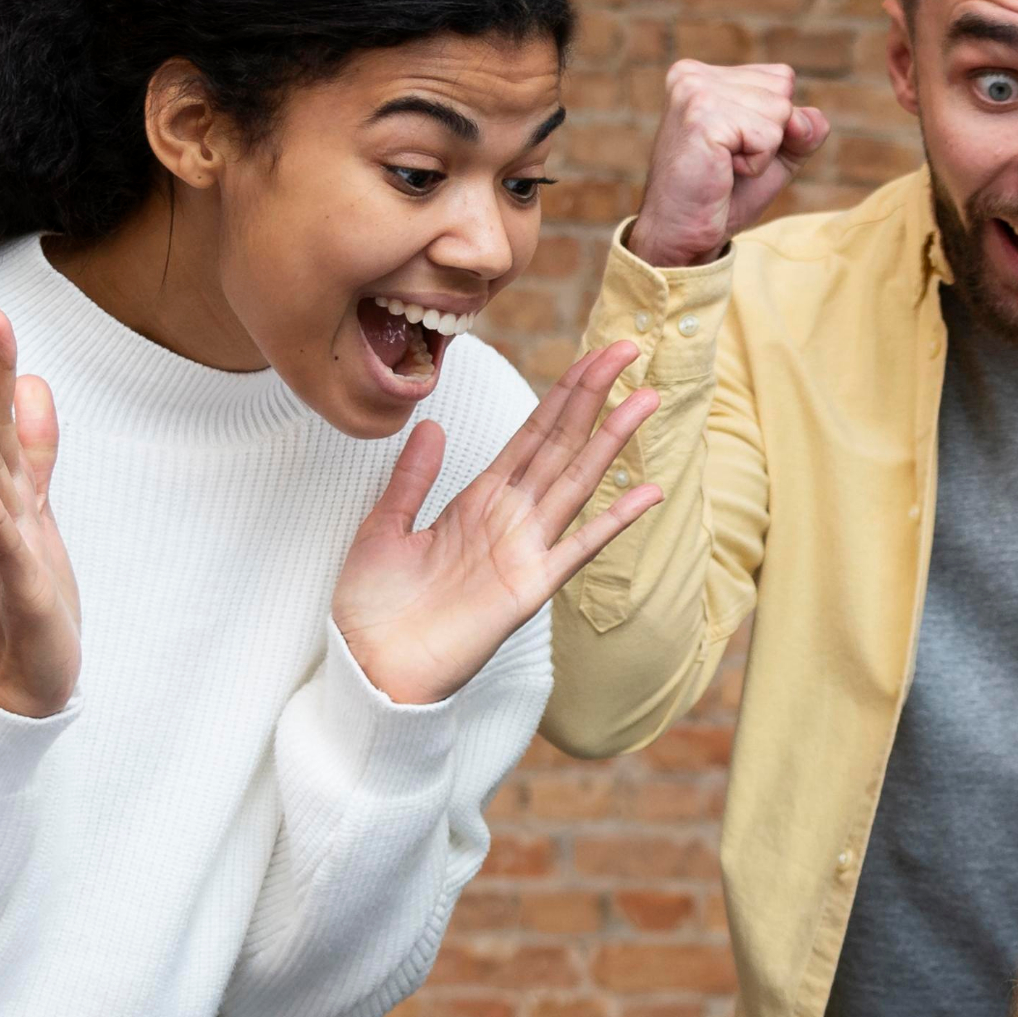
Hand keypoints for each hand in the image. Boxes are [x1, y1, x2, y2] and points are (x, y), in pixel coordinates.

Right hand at [0, 302, 78, 718]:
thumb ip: (36, 446)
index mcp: (9, 483)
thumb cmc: (32, 586)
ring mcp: (5, 541)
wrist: (29, 674)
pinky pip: (2, 542)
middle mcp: (0, 504)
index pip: (0, 410)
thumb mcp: (40, 505)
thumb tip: (35, 382)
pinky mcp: (20, 584)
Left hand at [329, 340, 666, 707]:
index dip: (563, 393)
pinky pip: (578, 548)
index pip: (532, 435)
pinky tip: (648, 491)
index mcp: (478, 501)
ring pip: (577, 481)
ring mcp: (525, 551)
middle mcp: (510, 520)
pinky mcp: (529, 588)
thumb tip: (430, 424)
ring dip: (613, 439)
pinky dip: (614, 520)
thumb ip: (411, 478)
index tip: (594, 355)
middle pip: (562, 444)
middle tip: (630, 348)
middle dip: (595, 395)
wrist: (369, 668)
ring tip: (647, 397)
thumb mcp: (383, 528)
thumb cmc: (374, 609)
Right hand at [628, 60, 828, 269]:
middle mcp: (693, 74)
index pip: (781, 78)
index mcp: (703, 74)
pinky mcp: (703, 116)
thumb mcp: (776, 155)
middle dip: (770, 136)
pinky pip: (768, 136)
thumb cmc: (724, 195)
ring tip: (724, 166)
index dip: (776, 122)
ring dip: (763, 152)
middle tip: (727, 161)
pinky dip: (756, 164)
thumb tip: (807, 119)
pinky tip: (722, 171)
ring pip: (780, 112)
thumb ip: (804, 130)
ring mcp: (695, 91)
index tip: (735, 147)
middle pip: (783, 92)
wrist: (682, 235)